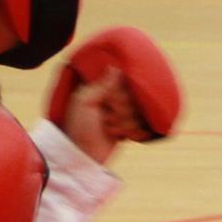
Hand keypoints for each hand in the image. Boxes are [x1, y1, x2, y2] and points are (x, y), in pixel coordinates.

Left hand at [46, 26, 180, 160]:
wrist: (82, 155)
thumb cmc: (78, 127)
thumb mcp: (84, 102)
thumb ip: (101, 85)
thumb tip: (115, 67)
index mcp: (102, 90)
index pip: (124, 84)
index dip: (118, 95)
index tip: (107, 102)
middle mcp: (114, 100)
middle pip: (133, 100)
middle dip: (120, 112)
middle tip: (103, 120)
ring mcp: (122, 115)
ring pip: (138, 114)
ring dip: (123, 124)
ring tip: (107, 130)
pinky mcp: (129, 129)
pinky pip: (142, 127)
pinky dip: (131, 133)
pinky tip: (118, 137)